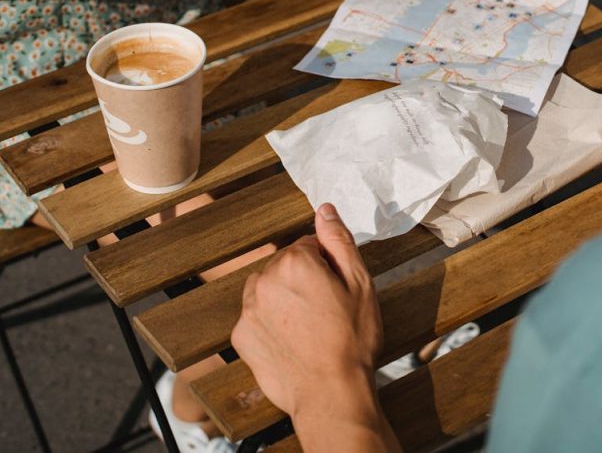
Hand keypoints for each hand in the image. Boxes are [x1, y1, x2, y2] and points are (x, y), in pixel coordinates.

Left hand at [232, 204, 382, 416]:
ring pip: (267, 289)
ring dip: (283, 299)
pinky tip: (293, 342)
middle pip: (285, 266)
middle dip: (303, 280)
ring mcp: (248, 310)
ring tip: (309, 326)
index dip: (327, 267)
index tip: (338, 290)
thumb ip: (338, 240)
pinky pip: (256, 317)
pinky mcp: (241, 337)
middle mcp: (264, 280)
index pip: (309, 247)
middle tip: (327, 310)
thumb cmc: (352, 338)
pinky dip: (270, 324)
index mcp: (295, 262)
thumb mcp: (360, 283)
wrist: (331, 393)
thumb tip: (324, 209)